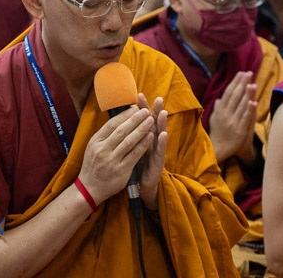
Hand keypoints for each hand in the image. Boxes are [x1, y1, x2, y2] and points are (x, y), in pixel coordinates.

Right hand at [78, 107, 155, 205]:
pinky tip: (151, 136)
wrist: (89, 188)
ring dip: (142, 129)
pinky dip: (144, 144)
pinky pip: (135, 154)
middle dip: (135, 119)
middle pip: (121, 130)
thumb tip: (119, 117)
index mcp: (95, 142)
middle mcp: (102, 150)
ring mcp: (112, 161)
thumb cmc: (94, 165)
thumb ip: (105, 135)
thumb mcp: (93, 147)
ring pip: (130, 141)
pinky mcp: (121, 170)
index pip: (111, 124)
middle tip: (146, 111)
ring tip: (151, 120)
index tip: (135, 107)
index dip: (124, 115)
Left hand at [137, 94, 167, 209]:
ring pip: (159, 135)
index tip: (139, 95)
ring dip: (161, 123)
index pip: (142, 119)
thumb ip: (128, 135)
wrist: (139, 187)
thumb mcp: (129, 148)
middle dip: (155, 110)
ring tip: (162, 111)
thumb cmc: (133, 166)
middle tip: (158, 98)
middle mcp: (151, 142)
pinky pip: (160, 151)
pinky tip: (163, 134)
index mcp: (142, 137)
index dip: (142, 108)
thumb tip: (119, 119)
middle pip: (153, 123)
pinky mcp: (158, 163)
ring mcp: (156, 152)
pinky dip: (161, 142)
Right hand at [208, 71, 256, 162]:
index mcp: (220, 110)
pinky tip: (253, 102)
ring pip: (240, 105)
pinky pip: (245, 118)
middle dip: (242, 83)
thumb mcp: (214, 119)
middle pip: (235, 96)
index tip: (241, 73)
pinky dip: (249, 110)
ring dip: (247, 94)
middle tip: (249, 73)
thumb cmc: (217, 133)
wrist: (218, 150)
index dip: (235, 82)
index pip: (228, 92)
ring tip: (252, 83)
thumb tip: (219, 99)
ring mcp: (233, 122)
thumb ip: (218, 108)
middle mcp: (226, 114)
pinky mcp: (239, 130)